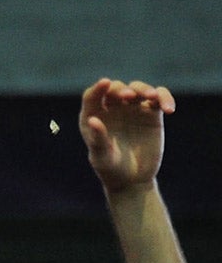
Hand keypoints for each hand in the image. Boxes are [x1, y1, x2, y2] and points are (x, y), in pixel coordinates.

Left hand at [81, 77, 172, 195]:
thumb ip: (98, 139)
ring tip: (151, 97)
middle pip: (117, 89)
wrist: (133, 179)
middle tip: (129, 96)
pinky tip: (169, 109)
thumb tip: (93, 120)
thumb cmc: (111, 169)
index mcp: (93, 116)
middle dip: (122, 89)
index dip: (98, 88)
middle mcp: (112, 108)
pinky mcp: (152, 113)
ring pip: (139, 89)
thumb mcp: (102, 157)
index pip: (92, 96)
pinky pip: (159, 98)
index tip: (105, 82)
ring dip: (145, 89)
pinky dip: (165, 98)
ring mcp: (133, 108)